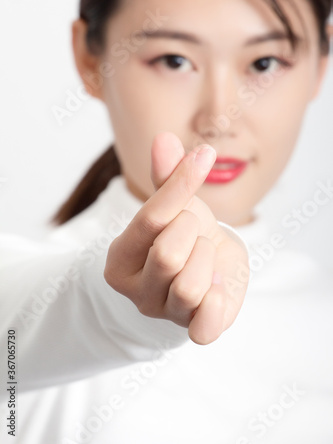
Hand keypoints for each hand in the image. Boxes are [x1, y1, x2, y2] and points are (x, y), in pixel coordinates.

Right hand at [104, 132, 248, 344]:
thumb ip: (168, 177)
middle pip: (167, 255)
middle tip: (195, 230)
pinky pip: (205, 326)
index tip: (204, 156)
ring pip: (188, 287)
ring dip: (208, 261)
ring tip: (206, 255)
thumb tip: (164, 138)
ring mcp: (164, 313)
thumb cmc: (183, 236)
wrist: (204, 274)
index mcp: (121, 258)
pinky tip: (218, 283)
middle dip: (192, 232)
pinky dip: (218, 302)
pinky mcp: (194, 329)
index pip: (149, 219)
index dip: (180, 186)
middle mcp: (137, 290)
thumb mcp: (175, 206)